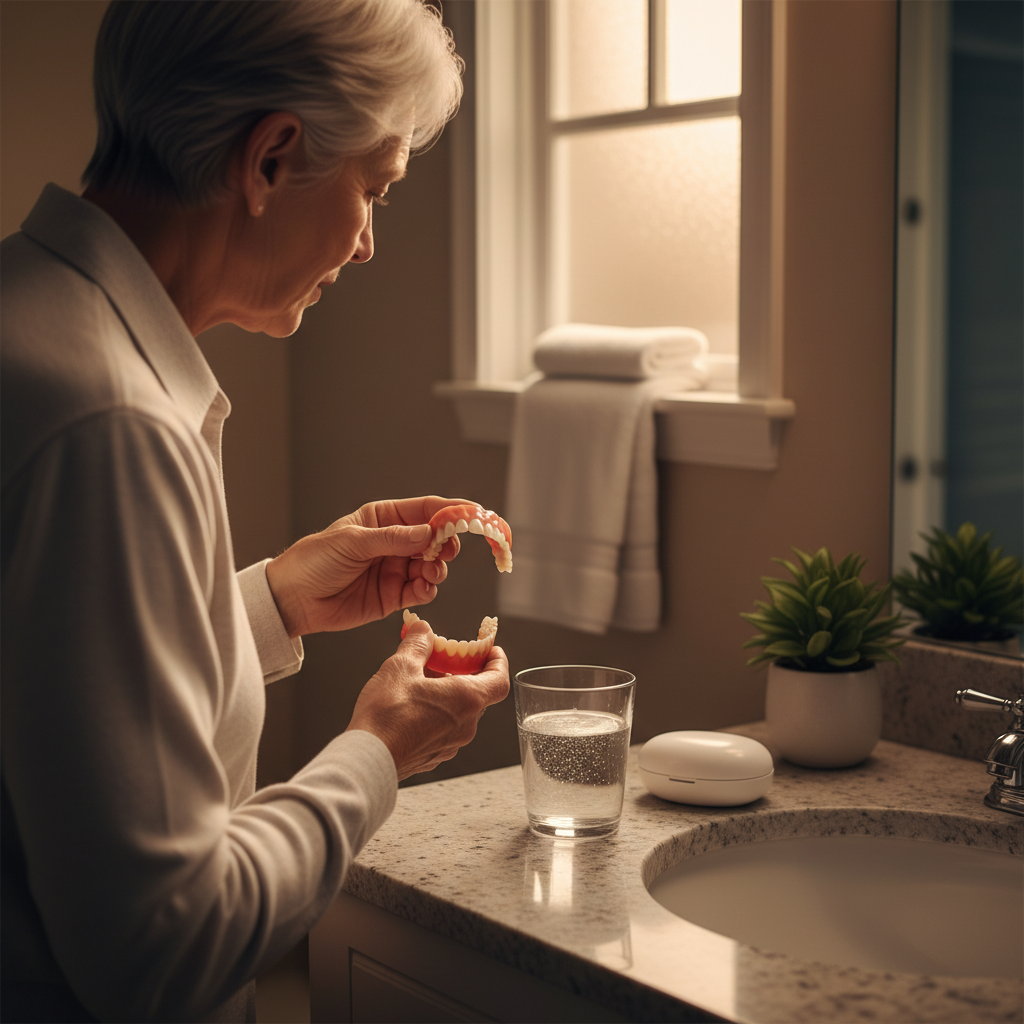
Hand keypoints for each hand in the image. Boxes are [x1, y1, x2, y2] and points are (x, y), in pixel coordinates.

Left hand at [265, 496, 472, 637]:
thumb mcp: (351, 542)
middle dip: (447, 544)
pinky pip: (422, 590)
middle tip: (446, 551)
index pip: (425, 509)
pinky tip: (422, 589)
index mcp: (383, 518)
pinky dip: (428, 590)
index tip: (473, 515)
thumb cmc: (313, 561)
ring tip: (428, 573)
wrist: (292, 600)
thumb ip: (392, 539)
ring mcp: (395, 568)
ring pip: (433, 566)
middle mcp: (393, 542)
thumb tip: (429, 533)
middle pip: (436, 538)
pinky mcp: (393, 595)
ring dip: (438, 569)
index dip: (451, 511)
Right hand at [346, 619, 509, 779]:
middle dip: (463, 674)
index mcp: (467, 699)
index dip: (498, 662)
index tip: (490, 650)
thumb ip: (418, 644)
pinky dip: (436, 713)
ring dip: (447, 694)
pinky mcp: (433, 756)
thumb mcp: (401, 667)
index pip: (500, 679)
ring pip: (459, 712)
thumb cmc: (387, 716)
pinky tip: (411, 706)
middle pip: (477, 694)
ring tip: (421, 681)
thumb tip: (423, 630)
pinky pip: (444, 729)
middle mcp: (466, 725)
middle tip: (445, 660)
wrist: (367, 760)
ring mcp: (450, 744)